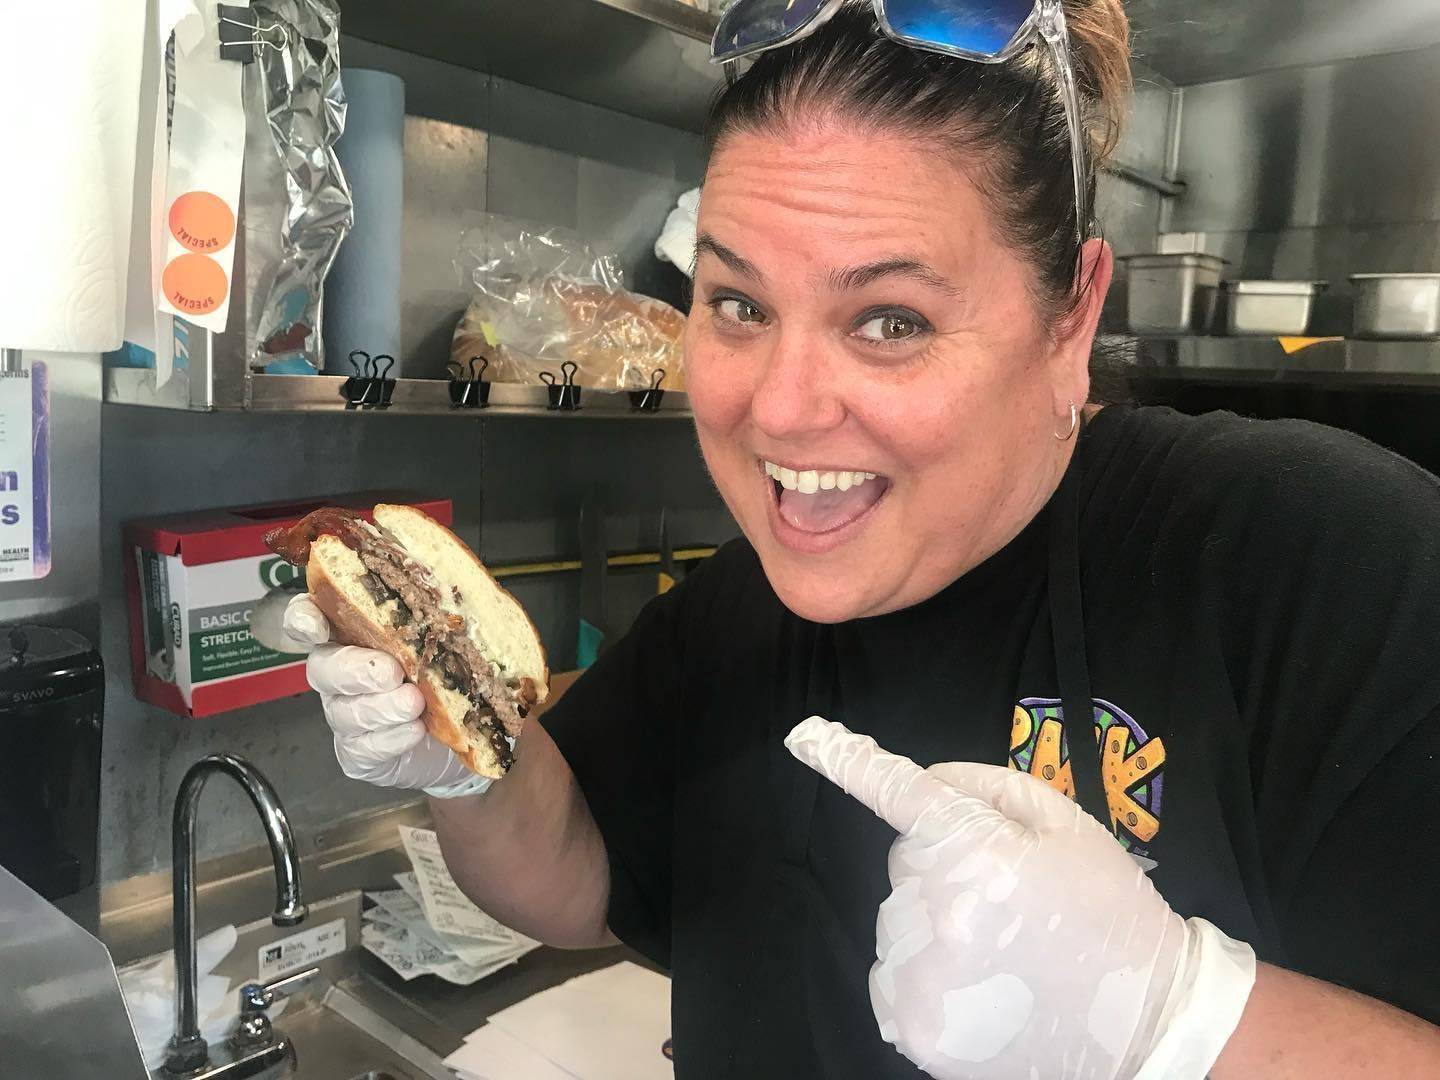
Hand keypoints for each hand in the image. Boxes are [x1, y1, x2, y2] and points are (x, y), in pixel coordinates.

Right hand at [282, 595, 492, 798]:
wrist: (467, 733)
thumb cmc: (452, 674)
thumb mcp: (452, 640)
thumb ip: (443, 618)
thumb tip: (460, 597)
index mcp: (354, 633)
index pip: (310, 618)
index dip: (302, 619)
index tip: (315, 624)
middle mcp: (342, 672)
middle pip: (323, 667)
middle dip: (355, 670)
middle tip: (392, 672)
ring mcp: (346, 714)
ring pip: (344, 711)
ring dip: (380, 707)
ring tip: (414, 703)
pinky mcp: (358, 752)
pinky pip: (362, 747)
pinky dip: (390, 739)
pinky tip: (414, 731)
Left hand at [785, 717, 1255, 1079]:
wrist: (1145, 1028)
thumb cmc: (1109, 914)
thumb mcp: (1066, 825)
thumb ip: (986, 788)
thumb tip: (925, 780)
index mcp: (974, 850)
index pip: (896, 792)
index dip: (846, 759)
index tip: (803, 735)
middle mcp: (934, 910)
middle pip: (906, 863)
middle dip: (945, 867)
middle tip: (1010, 900)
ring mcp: (919, 975)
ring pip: (900, 920)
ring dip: (937, 925)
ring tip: (1006, 954)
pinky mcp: (913, 1028)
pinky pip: (891, 976)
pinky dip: (923, 977)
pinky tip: (982, 988)